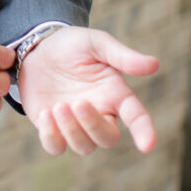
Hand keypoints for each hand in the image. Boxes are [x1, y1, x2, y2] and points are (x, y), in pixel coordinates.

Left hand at [18, 26, 158, 155]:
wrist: (36, 47)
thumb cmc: (71, 44)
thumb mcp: (95, 43)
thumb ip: (121, 56)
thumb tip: (154, 64)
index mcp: (115, 94)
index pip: (136, 117)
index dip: (144, 132)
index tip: (147, 145)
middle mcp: (99, 113)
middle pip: (108, 138)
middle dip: (94, 126)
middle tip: (78, 102)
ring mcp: (75, 124)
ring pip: (84, 147)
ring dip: (71, 130)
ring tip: (58, 106)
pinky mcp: (52, 128)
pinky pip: (56, 147)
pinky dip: (51, 136)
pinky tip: (45, 114)